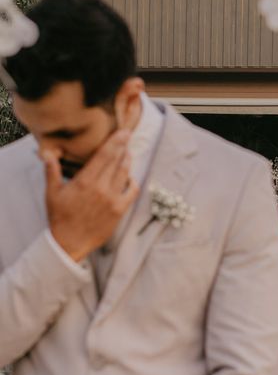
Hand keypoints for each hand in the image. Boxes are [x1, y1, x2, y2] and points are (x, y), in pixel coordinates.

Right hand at [44, 130, 138, 261]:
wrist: (69, 243)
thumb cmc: (60, 217)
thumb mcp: (52, 193)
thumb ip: (52, 171)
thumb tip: (48, 153)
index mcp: (84, 181)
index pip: (104, 156)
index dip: (115, 142)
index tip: (123, 132)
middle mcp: (100, 188)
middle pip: (116, 162)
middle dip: (123, 147)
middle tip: (127, 136)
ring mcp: (112, 199)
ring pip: (125, 174)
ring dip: (128, 161)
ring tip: (128, 153)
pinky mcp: (120, 210)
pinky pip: (132, 191)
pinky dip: (133, 182)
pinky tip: (130, 177)